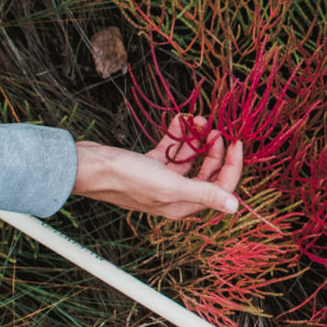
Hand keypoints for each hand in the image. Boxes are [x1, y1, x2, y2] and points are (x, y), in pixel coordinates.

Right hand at [72, 115, 242, 219]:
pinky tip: (179, 120)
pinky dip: (175, 135)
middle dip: (213, 150)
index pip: (220, 188)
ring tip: (198, 119)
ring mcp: (160, 180)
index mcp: (182, 205)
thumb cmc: (126, 178)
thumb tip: (234, 207)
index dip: (231, 166)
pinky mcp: (148, 165)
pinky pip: (169, 150)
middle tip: (216, 129)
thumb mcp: (170, 185)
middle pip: (205, 173)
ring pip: (188, 159)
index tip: (237, 143)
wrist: (89, 167)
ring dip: (195, 139)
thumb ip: (204, 194)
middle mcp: (173, 194)